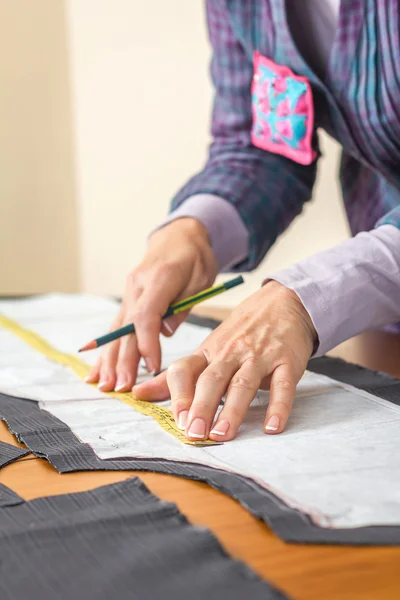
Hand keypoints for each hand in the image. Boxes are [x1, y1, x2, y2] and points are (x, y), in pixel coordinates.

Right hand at [85, 218, 217, 391]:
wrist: (180, 237)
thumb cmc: (196, 258)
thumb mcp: (201, 280)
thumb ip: (182, 307)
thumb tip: (164, 332)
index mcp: (159, 277)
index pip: (146, 315)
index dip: (147, 343)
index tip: (152, 367)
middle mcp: (137, 285)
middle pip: (126, 327)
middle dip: (123, 359)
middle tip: (122, 387)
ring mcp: (129, 293)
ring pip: (115, 329)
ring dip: (109, 359)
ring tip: (103, 385)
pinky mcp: (127, 300)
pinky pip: (115, 327)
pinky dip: (106, 350)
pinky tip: (95, 370)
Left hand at [134, 281, 316, 438]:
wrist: (282, 302)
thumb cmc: (240, 332)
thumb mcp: (207, 350)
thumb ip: (175, 377)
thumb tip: (139, 394)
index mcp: (208, 352)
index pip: (186, 370)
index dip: (179, 394)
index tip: (178, 420)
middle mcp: (231, 353)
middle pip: (212, 379)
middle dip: (202, 406)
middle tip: (194, 433)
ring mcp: (259, 357)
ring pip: (243, 383)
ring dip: (232, 410)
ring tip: (223, 434)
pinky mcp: (286, 362)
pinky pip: (282, 386)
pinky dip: (278, 407)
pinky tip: (272, 427)